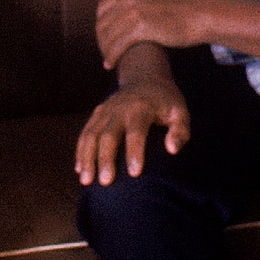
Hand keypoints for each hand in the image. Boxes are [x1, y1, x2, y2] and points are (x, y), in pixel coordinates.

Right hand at [74, 79, 190, 186]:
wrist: (145, 77)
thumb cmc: (166, 102)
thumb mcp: (180, 111)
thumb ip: (180, 131)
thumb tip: (172, 150)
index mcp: (141, 108)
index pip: (136, 131)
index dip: (135, 151)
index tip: (135, 174)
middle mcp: (119, 108)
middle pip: (108, 134)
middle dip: (105, 158)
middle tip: (106, 182)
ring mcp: (105, 111)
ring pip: (91, 134)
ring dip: (87, 158)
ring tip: (86, 181)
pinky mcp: (97, 114)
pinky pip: (85, 133)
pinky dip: (80, 152)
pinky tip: (79, 170)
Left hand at [95, 0, 202, 69]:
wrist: (202, 15)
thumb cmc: (184, 1)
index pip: (103, 7)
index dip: (101, 24)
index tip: (105, 37)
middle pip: (103, 22)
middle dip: (101, 40)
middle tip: (105, 52)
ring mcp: (136, 11)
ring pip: (109, 35)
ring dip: (105, 50)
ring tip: (107, 61)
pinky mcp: (143, 27)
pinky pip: (119, 44)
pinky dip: (112, 55)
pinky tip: (110, 64)